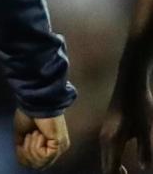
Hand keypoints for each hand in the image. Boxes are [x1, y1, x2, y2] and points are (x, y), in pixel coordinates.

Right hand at [14, 109, 69, 168]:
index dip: (24, 158)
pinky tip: (39, 133)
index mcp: (50, 146)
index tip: (20, 145)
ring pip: (40, 162)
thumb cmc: (28, 114)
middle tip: (28, 137)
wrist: (34, 103)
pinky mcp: (59, 144)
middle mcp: (58, 150)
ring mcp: (59, 148)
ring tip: (34, 133)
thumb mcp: (22, 133)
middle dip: (26, 153)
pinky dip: (35, 145)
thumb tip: (20, 155)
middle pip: (38, 166)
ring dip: (30, 147)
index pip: (38, 164)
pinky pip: (43, 155)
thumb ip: (22, 145)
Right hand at [100, 50, 152, 173]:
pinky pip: (106, 151)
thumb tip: (146, 168)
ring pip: (105, 158)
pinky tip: (121, 163)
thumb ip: (146, 150)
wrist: (130, 85)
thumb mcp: (147, 130)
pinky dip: (112, 160)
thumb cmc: (140, 106)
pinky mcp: (107, 129)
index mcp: (113, 141)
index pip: (110, 169)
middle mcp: (104, 139)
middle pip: (105, 165)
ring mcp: (104, 133)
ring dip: (113, 168)